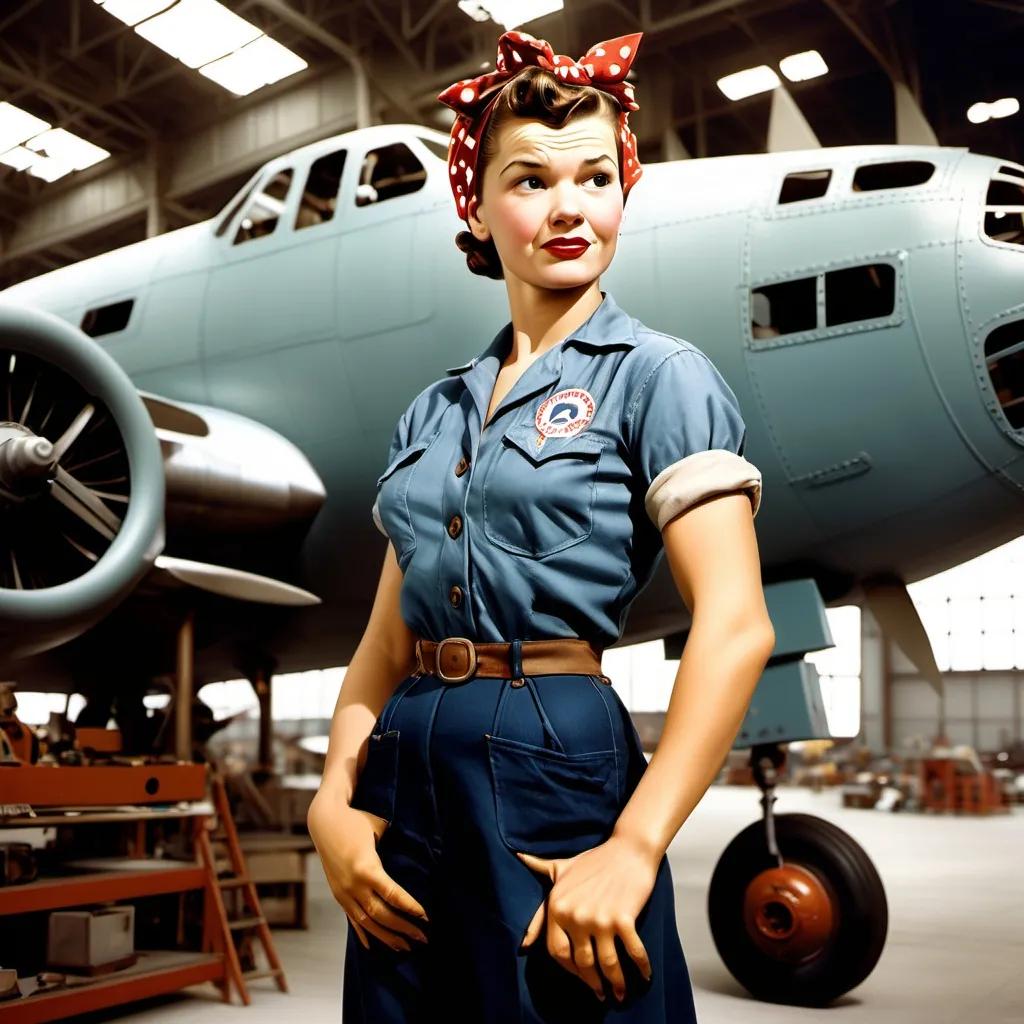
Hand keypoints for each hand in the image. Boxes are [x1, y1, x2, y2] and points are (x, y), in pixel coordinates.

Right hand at [307, 794, 427, 951]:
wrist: (324, 820)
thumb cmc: (356, 820)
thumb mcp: (379, 829)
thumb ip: (394, 845)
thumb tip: (417, 854)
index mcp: (366, 868)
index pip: (393, 895)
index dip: (410, 908)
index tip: (426, 917)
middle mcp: (354, 885)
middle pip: (381, 914)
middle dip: (403, 928)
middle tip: (422, 938)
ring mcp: (344, 892)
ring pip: (367, 923)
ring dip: (386, 936)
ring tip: (404, 947)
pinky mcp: (338, 894)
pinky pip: (352, 919)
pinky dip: (363, 934)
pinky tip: (372, 946)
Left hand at [517, 834, 655, 1002]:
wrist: (628, 850)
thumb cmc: (595, 860)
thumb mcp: (562, 866)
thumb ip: (540, 869)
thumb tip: (518, 857)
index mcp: (557, 905)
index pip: (556, 950)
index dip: (569, 969)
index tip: (580, 977)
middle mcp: (574, 915)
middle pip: (581, 962)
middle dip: (592, 982)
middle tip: (600, 993)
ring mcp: (599, 918)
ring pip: (606, 964)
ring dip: (615, 983)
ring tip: (620, 993)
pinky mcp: (623, 919)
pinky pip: (632, 952)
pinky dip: (641, 968)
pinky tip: (645, 976)